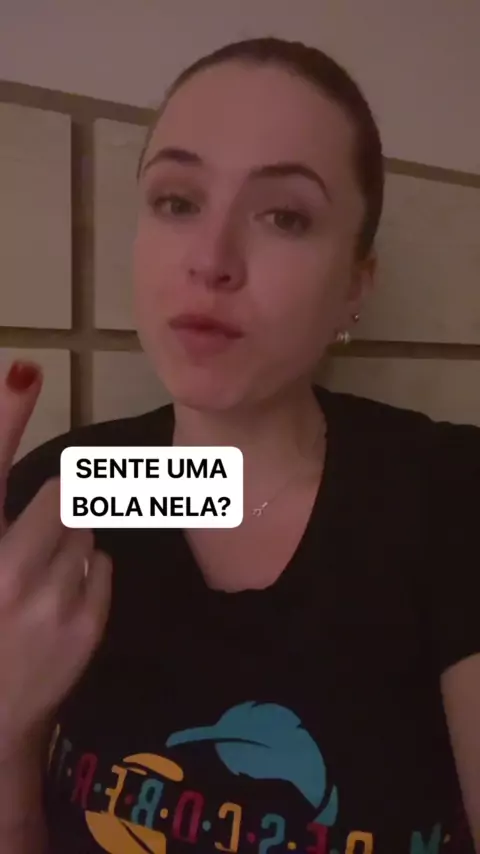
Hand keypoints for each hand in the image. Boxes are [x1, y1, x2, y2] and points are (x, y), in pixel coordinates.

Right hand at [0, 361, 111, 760]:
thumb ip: (1, 520)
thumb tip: (62, 486)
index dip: (3, 416)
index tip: (24, 372)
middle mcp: (5, 570)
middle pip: (64, 496)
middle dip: (60, 509)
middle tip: (35, 546)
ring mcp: (49, 600)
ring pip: (87, 533)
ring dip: (71, 547)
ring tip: (39, 586)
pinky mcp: (85, 625)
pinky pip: (104, 568)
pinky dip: (89, 577)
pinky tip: (59, 608)